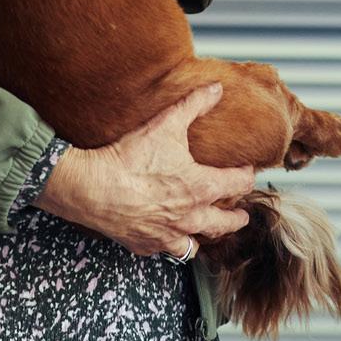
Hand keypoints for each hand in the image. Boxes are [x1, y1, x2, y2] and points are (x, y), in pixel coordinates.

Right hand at [38, 84, 255, 257]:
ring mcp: (167, 235)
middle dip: (236, 218)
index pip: (238, 185)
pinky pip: (166, 251)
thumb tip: (215, 89)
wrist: (93, 188)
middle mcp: (190, 217)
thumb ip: (194, 105)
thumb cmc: (131, 158)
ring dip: (204, 237)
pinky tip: (168, 237)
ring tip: (207, 231)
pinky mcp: (145, 245)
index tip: (247, 172)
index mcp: (202, 189)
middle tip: (242, 216)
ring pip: (196, 245)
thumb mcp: (167, 123)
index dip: (246, 177)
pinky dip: (171, 245)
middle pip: (224, 224)